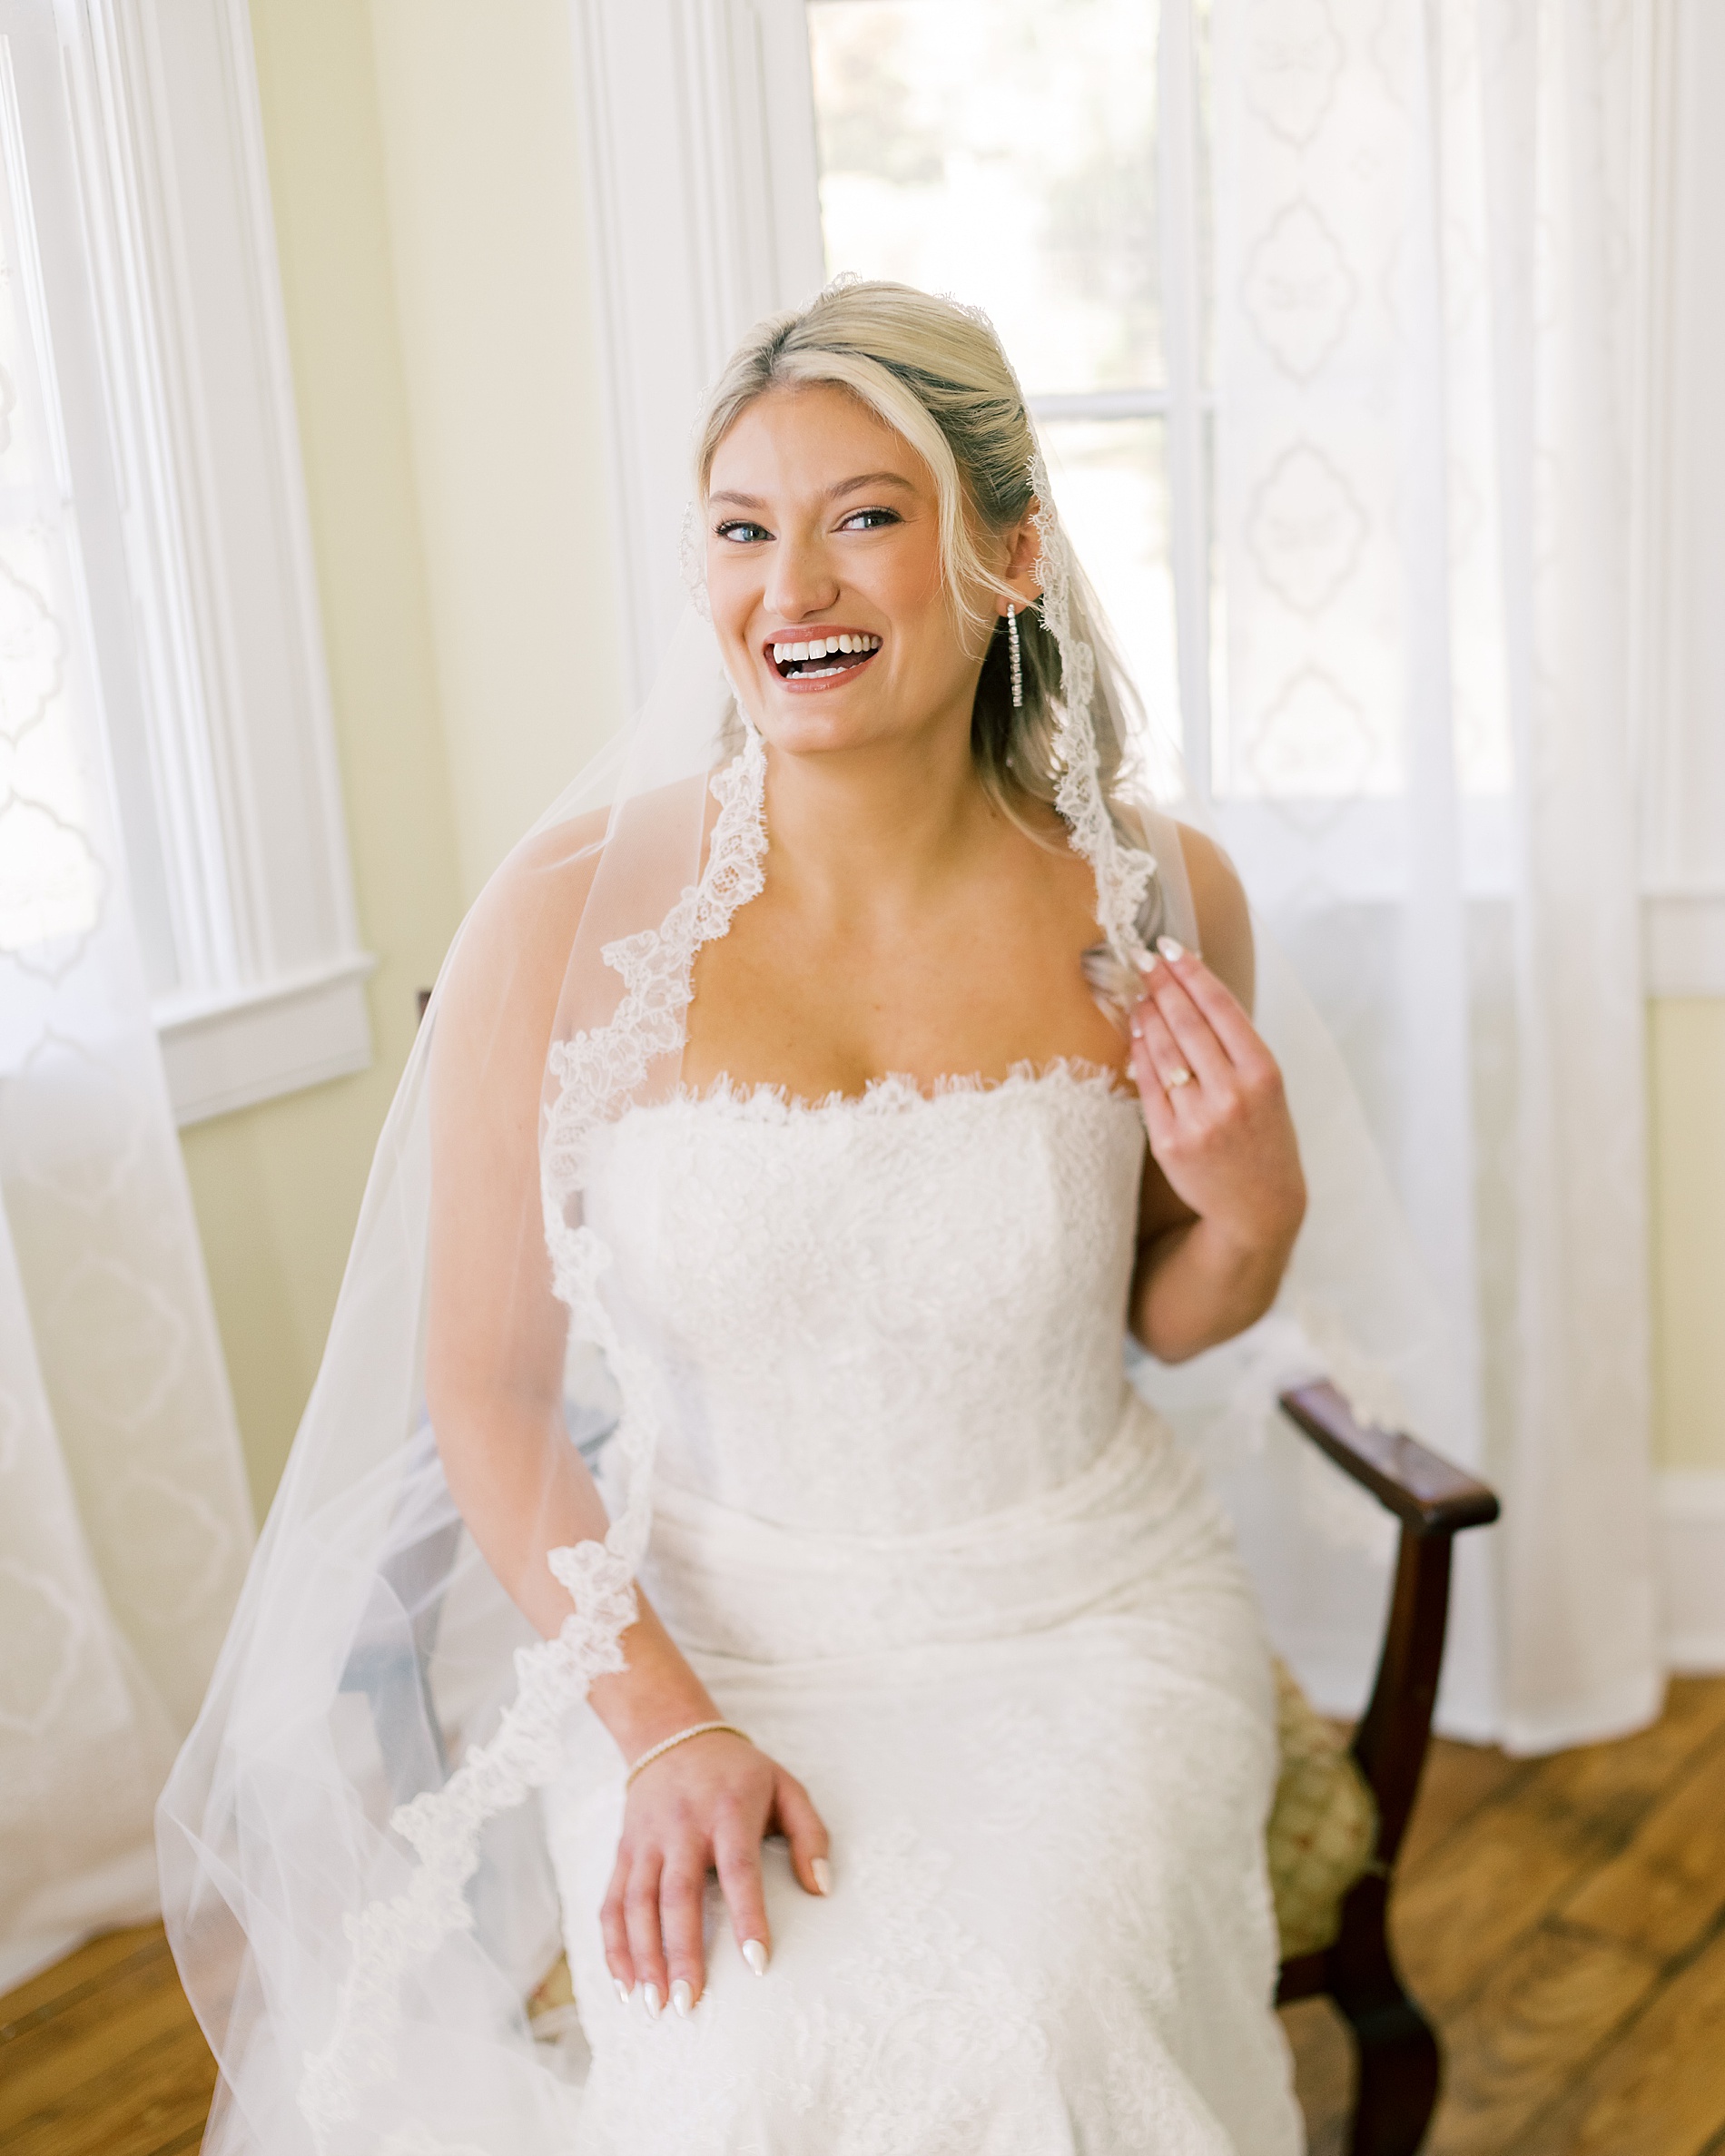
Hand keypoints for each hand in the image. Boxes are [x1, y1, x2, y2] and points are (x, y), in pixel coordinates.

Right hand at [600, 1727, 829, 2018]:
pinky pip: (612, 1900)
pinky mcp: (625, 1850)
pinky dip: (614, 1944)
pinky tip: (624, 1983)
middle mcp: (683, 1827)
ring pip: (638, 1903)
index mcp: (729, 1812)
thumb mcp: (785, 1787)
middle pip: (678, 1895)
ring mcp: (648, 1840)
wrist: (672, 1734)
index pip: (739, 1869)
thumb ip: (809, 1835)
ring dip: (643, 1956)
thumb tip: (822, 1887)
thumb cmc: (739, 1773)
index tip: (758, 1964)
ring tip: (654, 2005)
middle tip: (689, 2003)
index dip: (748, 1916)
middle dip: (681, 1952)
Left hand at [1128, 938, 1304, 1257]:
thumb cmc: (1265, 1137)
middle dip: (1161, 983)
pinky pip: (1146, 1085)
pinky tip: (1135, 1032)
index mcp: (1263, 1073)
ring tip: (1138, 992)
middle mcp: (1232, 1093)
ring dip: (1146, 1014)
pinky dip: (1138, 1052)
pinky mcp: (1170, 1141)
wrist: (1260, 1205)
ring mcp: (1199, 1119)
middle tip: (1143, 959)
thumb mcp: (1267, 1087)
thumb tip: (1193, 991)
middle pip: (1187, 1023)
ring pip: (1162, 1050)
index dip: (1191, 972)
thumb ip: (1235, 1045)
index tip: (1170, 947)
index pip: (1220, 1007)